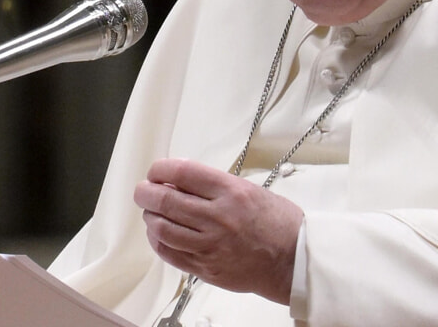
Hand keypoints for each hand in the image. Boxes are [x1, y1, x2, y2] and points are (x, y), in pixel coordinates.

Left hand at [134, 158, 303, 304]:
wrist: (294, 260)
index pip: (182, 173)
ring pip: (162, 228)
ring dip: (150, 217)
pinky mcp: (206, 268)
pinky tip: (158, 234)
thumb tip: (180, 182)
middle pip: (165, 200)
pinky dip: (158, 241)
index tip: (155, 171)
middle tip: (143, 191)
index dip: (160, 170)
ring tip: (150, 212)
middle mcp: (218, 217)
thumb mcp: (250, 190)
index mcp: (231, 192)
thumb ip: (215, 186)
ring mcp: (210, 245)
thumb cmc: (278, 224)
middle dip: (146, 193)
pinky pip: (170, 253)